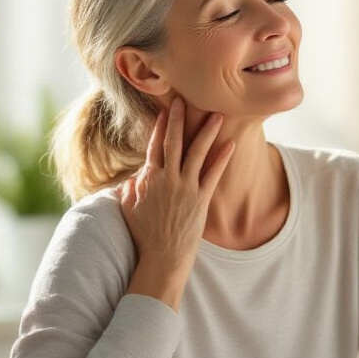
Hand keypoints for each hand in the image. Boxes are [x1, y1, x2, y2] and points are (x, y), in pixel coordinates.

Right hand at [120, 97, 233, 309]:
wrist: (162, 257)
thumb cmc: (144, 235)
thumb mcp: (128, 209)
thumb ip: (129, 189)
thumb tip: (132, 177)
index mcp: (149, 179)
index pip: (155, 146)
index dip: (160, 127)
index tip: (164, 110)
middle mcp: (168, 179)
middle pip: (174, 142)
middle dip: (179, 119)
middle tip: (184, 100)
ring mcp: (185, 188)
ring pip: (197, 153)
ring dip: (207, 132)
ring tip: (217, 115)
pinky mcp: (201, 199)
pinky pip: (213, 174)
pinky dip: (221, 158)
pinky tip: (230, 144)